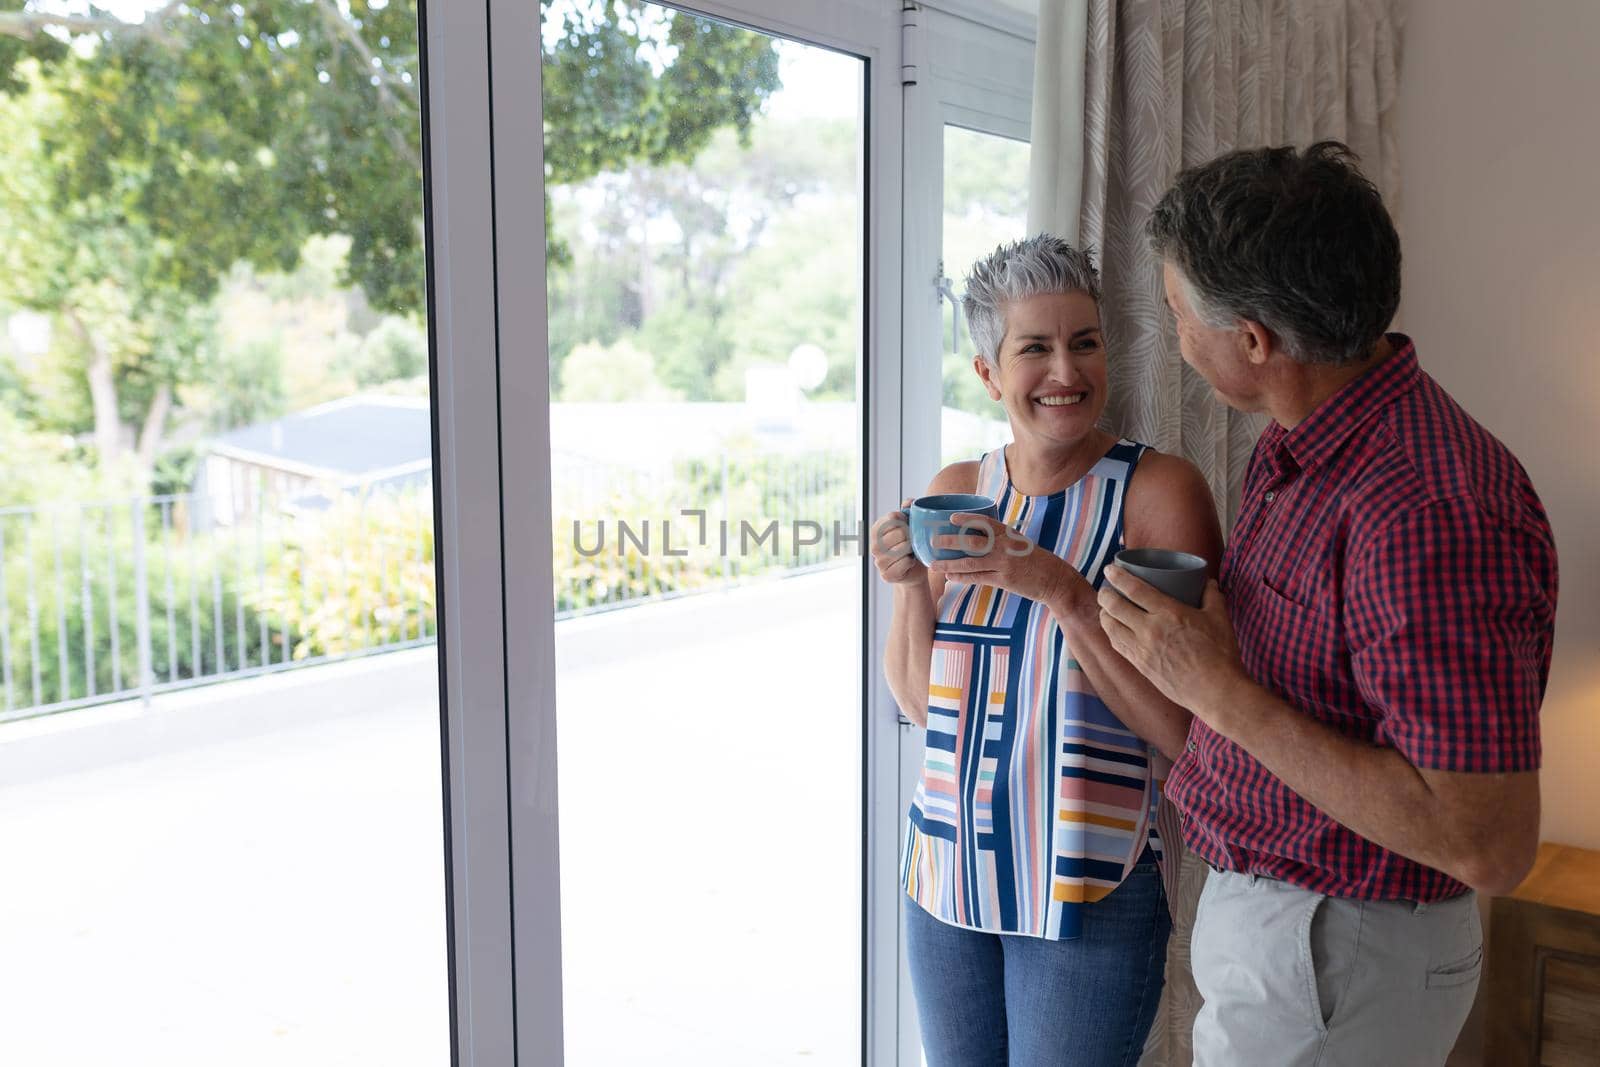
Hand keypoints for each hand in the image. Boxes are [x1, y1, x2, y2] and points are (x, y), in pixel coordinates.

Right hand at [870, 499, 927, 585]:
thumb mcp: (910, 525)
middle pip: (899, 532)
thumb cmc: (912, 545)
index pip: (892, 517)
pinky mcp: (886, 575)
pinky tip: (910, 561)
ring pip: (901, 548)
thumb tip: (909, 502)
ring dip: (911, 548)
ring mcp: (878, 562)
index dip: (905, 519)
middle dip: (911, 535)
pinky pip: (904, 562)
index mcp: (876, 530)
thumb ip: (908, 510)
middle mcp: (874, 546)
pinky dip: (911, 561)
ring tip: (912, 550)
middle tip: (913, 540)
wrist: (914, 570)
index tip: (908, 525)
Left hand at [926, 513, 1090, 614]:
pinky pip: (978, 578)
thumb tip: (980, 535)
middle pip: (972, 542)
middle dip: (950, 541)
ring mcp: (1004, 564)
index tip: (951, 517)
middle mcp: (1005, 547)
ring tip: (934, 564)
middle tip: (934, 541)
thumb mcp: (1020, 543)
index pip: (985, 523)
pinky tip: (950, 577)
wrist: (1055, 579)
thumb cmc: (1036, 560)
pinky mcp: (1004, 581)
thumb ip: (1002, 539)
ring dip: (950, 564)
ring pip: (970, 563)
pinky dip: (962, 578)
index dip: (967, 519)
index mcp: (1009, 534)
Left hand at [1096, 565, 1252, 728]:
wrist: (1215, 691)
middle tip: (1106, 589)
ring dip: (1104, 615)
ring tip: (1106, 609)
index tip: (1110, 569)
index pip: (1134, 589)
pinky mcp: (1140, 666)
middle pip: (1114, 607)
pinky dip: (1112, 634)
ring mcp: (1142, 650)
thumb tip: (1209, 583)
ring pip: (1111, 628)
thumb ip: (1212, 597)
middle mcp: (1149, 630)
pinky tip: (1115, 630)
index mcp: (1168, 613)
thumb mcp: (1219, 619)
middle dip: (1105, 595)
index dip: (1118, 577)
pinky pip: (1118, 646)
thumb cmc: (1220, 654)